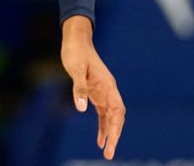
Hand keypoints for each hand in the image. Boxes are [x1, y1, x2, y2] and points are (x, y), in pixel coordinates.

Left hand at [60, 16, 124, 159]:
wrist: (76, 40)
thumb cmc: (76, 52)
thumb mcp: (76, 70)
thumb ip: (79, 89)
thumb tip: (82, 109)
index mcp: (108, 85)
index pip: (117, 111)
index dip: (116, 128)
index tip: (111, 142)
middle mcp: (108, 90)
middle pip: (116, 117)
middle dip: (114, 136)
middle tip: (109, 155)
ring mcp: (103, 92)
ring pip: (110, 118)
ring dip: (110, 134)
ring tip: (107, 152)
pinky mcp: (95, 93)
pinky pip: (102, 114)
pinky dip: (102, 127)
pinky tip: (100, 139)